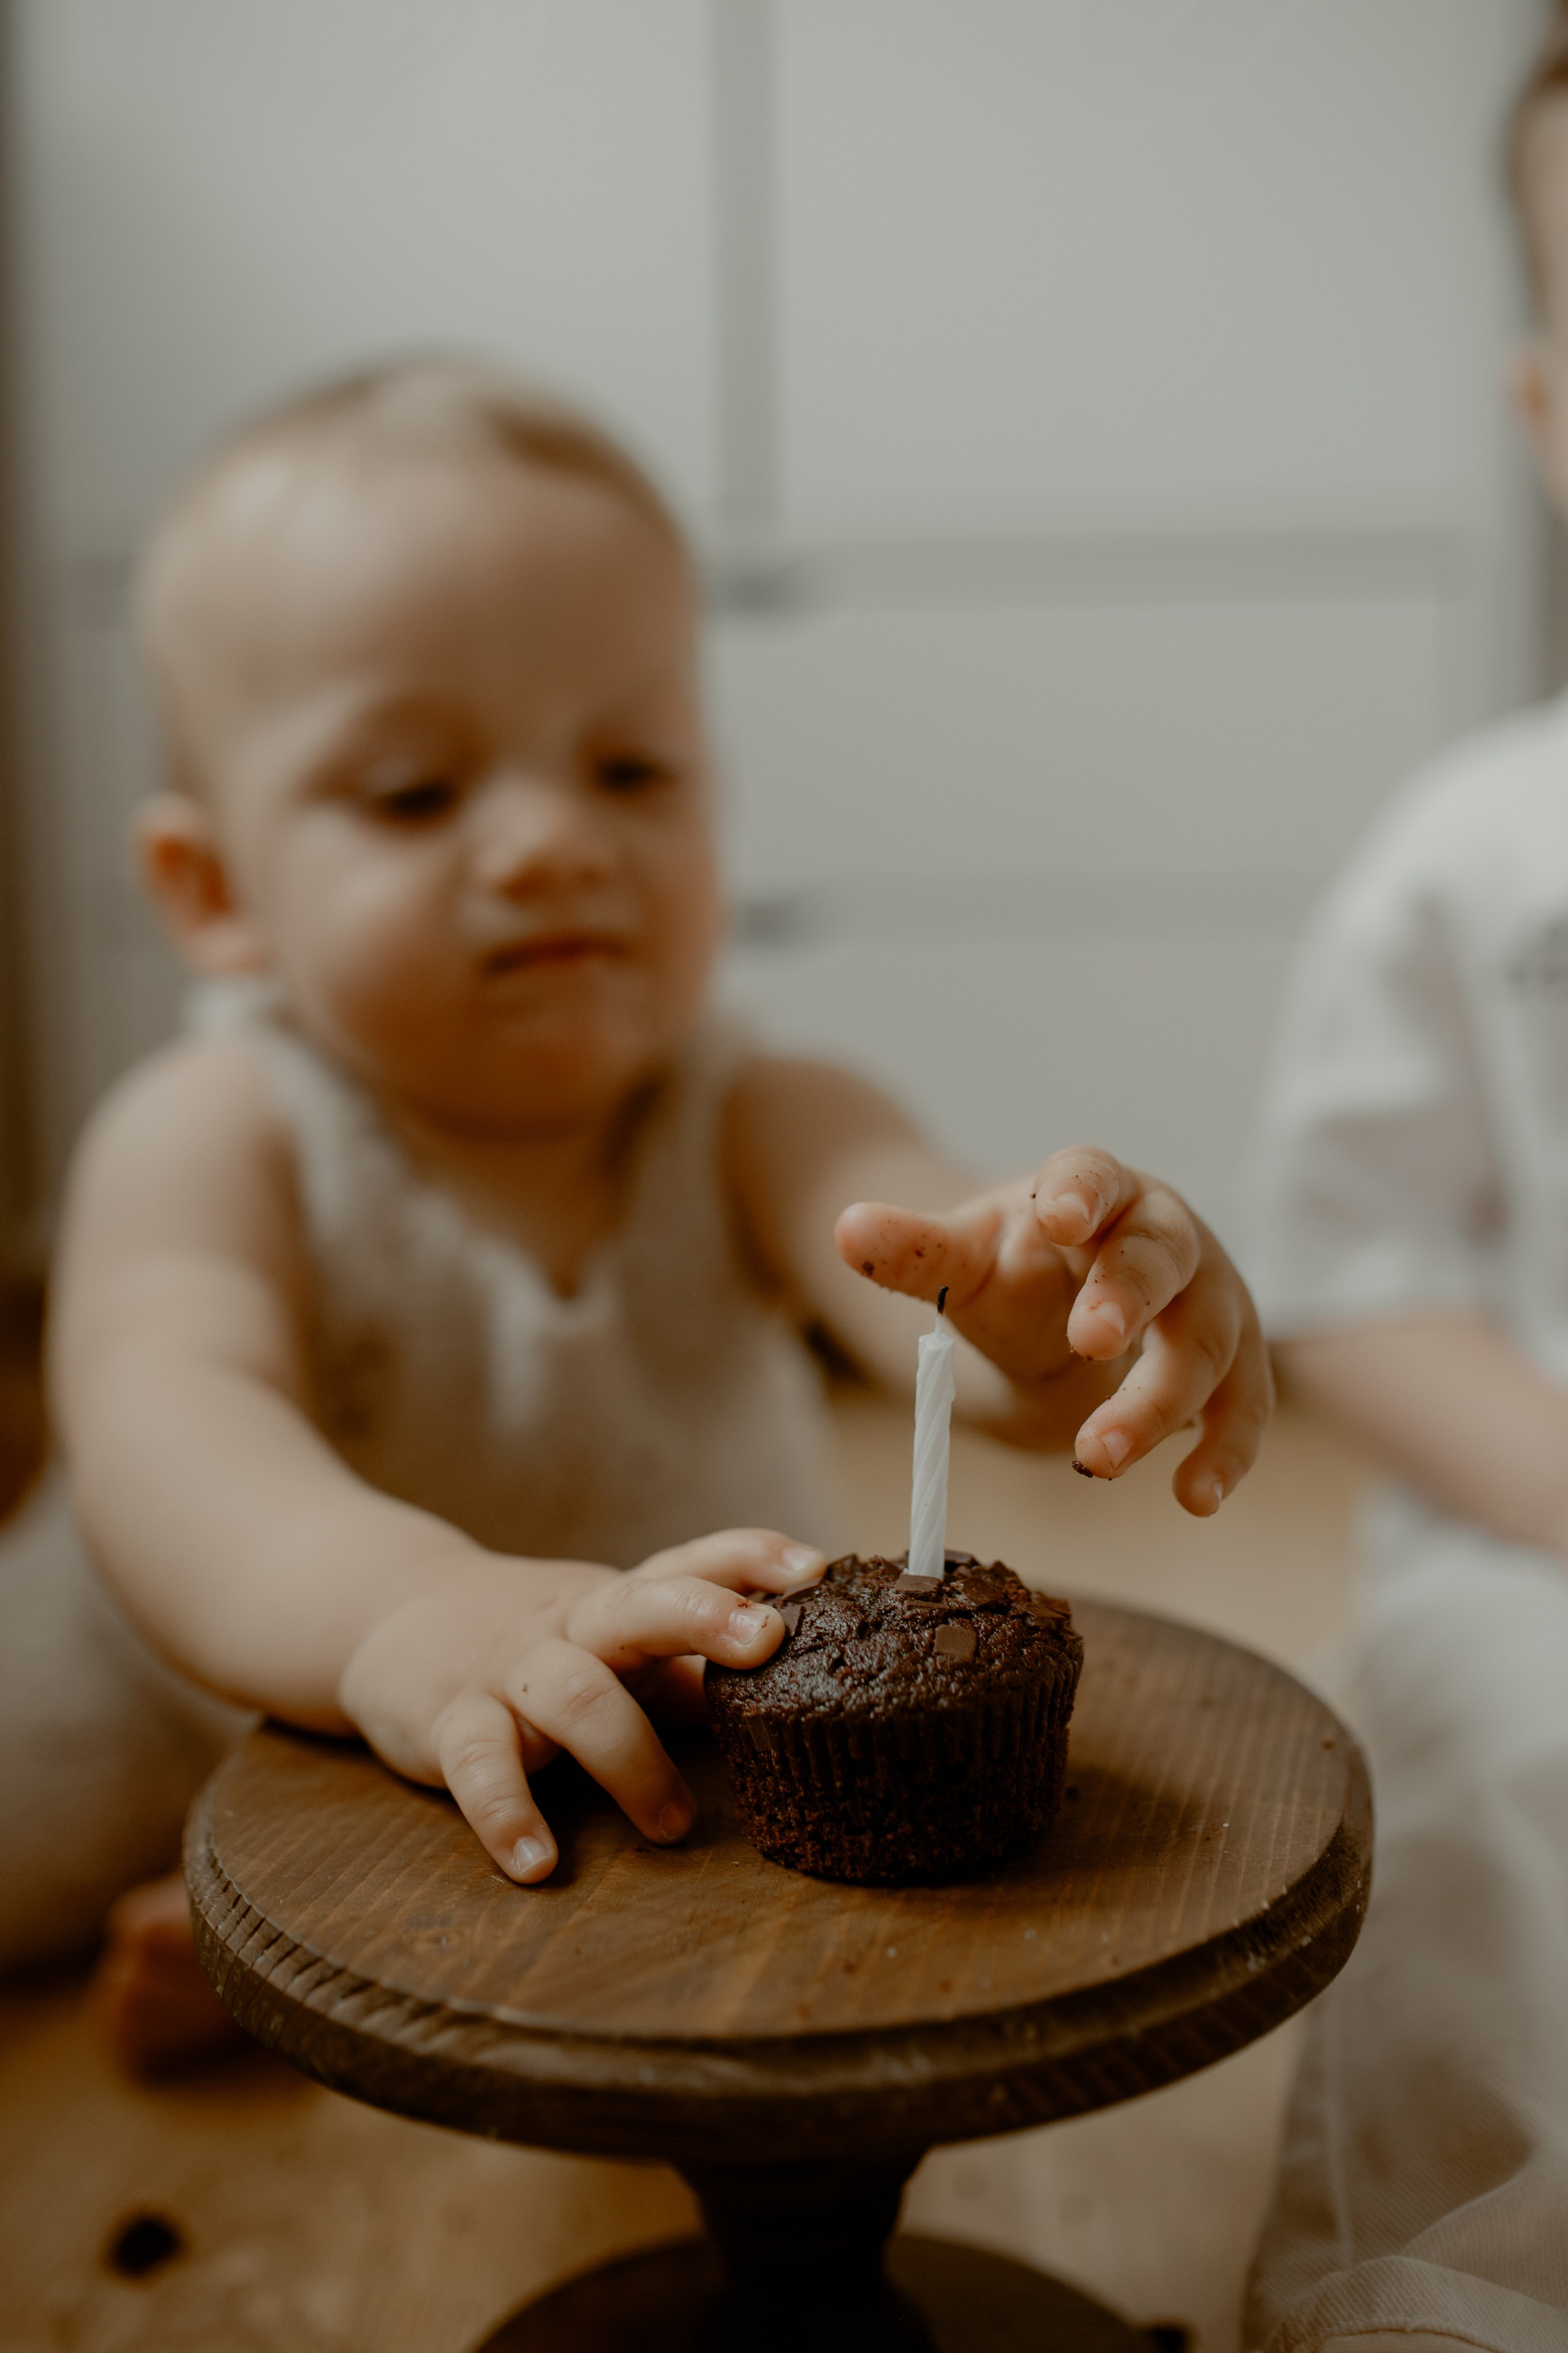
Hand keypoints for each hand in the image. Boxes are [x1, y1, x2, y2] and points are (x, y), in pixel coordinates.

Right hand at [338, 1528, 824, 1883]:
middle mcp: (574, 1624)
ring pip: (575, 1694)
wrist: (396, 1614)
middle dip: (704, 1616)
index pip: (692, 1561)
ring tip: (672, 1825)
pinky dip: (507, 1813)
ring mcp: (511, 1669)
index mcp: (624, 1603)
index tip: (817, 1568)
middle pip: (641, 1605)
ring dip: (630, 1759)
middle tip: (767, 1643)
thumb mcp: (620, 1640)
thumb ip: (697, 1666)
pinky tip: (535, 1863)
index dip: (752, 1558)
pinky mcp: (450, 1719)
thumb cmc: (542, 1639)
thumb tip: (808, 1691)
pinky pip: (479, 1764)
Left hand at [835, 1146, 1269, 1513]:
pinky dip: (1225, 1451)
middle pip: (1161, 1257)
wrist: (1066, 1307)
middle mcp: (1165, 1232)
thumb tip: (844, 1231)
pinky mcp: (1233, 1358)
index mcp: (1092, 1189)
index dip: (1080, 1193)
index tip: (1058, 1218)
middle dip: (1126, 1298)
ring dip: (1162, 1401)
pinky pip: (1243, 1404)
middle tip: (1086, 1343)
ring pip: (1207, 1340)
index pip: (1092, 1175)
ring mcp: (1210, 1294)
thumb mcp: (960, 1261)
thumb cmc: (1016, 1272)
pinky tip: (1193, 1498)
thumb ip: (912, 1251)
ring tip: (1097, 1457)